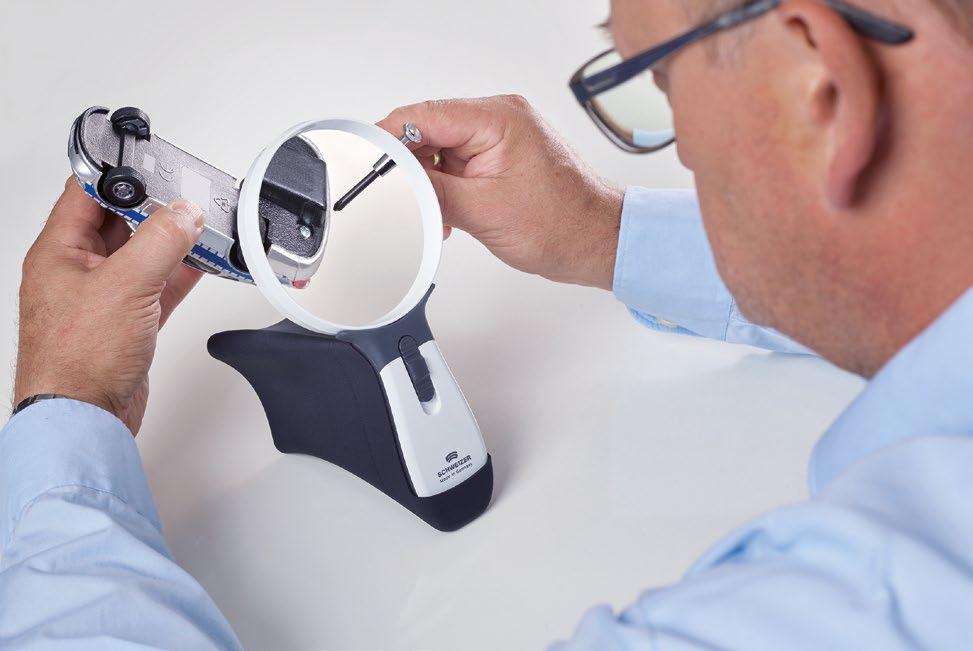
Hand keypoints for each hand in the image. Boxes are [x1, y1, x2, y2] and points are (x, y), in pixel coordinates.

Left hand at [14, 179, 204, 433]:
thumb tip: (184, 213)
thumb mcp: (125, 284)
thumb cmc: (76, 360)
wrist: (84, 418)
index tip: (152, 162)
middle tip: (188, 196)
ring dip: (174, 242)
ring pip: (144, 255)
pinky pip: (159, 286)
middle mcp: (78, 271)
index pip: (86, 193)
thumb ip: (160, 242)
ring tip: (203, 227)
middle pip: (120, 222)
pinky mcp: (128, 323)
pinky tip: (204, 263)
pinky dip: (182, 274)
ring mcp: (104, 298)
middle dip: (156, 208)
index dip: (118, 173)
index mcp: (59, 252)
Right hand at [377, 95, 623, 288]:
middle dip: (412, 169)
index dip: (389, 139)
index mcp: (498, 118)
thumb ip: (430, 191)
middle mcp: (500, 118)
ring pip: (441, 151)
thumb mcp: (482, 211)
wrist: (596, 242)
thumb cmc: (563, 225)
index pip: (423, 115)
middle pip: (428, 131)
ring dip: (429, 184)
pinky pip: (458, 164)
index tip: (369, 164)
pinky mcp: (501, 156)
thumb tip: (395, 183)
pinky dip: (446, 188)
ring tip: (438, 215)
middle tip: (406, 201)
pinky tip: (448, 213)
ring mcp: (501, 137)